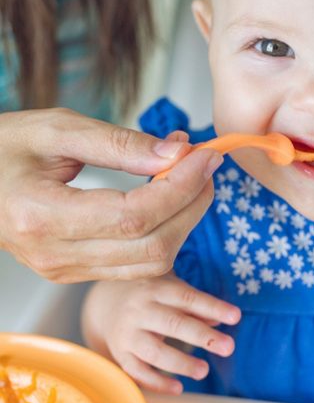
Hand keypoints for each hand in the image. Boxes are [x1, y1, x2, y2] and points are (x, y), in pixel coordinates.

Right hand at [0, 108, 222, 281]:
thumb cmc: (3, 148)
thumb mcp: (57, 130)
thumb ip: (120, 143)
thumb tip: (177, 154)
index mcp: (41, 216)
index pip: (136, 215)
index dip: (180, 187)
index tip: (205, 157)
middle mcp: (55, 256)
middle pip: (152, 246)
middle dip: (192, 205)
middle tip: (206, 166)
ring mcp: (67, 271)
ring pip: (152, 263)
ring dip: (185, 222)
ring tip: (193, 181)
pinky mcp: (78, 272)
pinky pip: (139, 266)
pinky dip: (166, 234)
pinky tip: (171, 203)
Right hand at [82, 274, 240, 393]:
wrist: (106, 303)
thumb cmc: (152, 295)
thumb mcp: (172, 290)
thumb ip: (197, 304)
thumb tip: (222, 319)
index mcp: (157, 289)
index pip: (188, 298)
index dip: (213, 306)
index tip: (236, 317)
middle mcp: (140, 310)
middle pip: (173, 324)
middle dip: (202, 336)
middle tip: (229, 347)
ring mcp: (128, 333)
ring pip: (154, 351)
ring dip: (181, 363)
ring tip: (204, 371)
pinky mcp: (120, 354)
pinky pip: (138, 372)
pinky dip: (157, 383)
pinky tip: (179, 388)